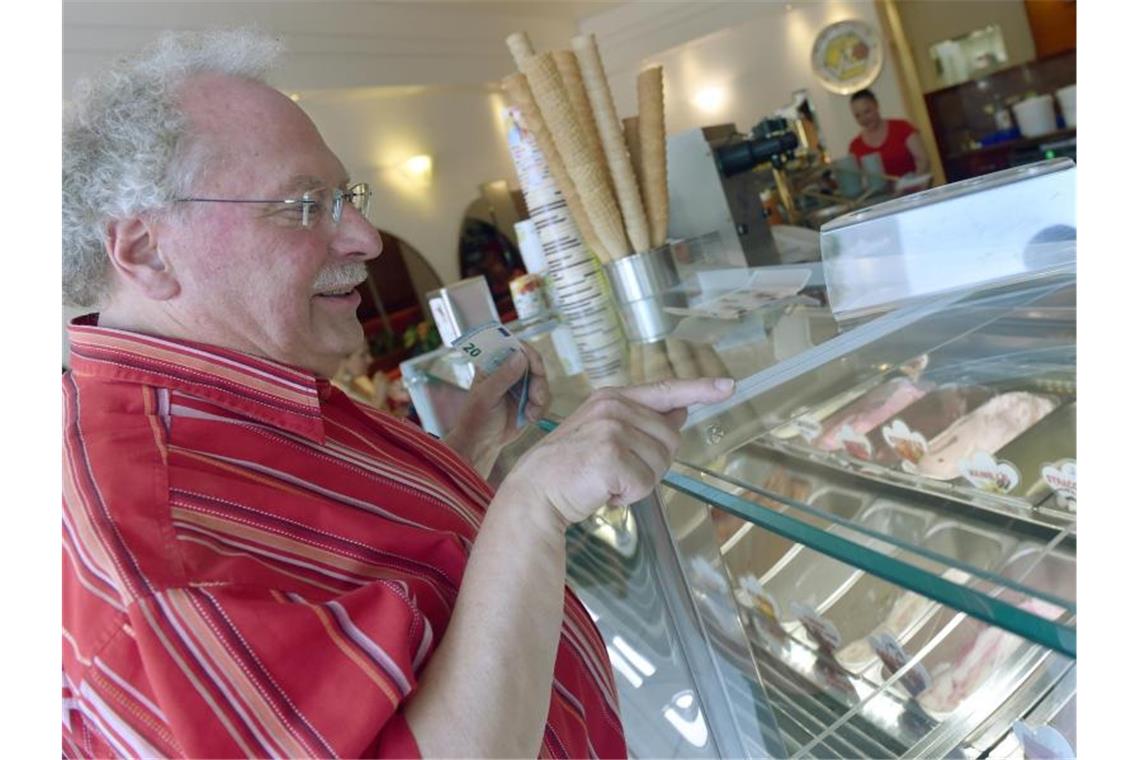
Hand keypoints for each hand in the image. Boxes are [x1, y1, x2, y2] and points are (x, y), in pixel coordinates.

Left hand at [445, 341, 549, 475]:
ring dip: (540, 396)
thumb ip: (503, 376)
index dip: (527, 352)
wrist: (482, 444)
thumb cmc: (476, 418)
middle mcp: (508, 370)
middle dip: (538, 380)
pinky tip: (530, 418)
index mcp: (492, 363)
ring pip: (542, 380)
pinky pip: (544, 396)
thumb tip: (521, 356)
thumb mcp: (486, 397)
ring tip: (530, 412)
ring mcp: (520, 384)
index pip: (513, 345)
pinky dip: (541, 408)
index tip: (535, 366)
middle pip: (533, 362)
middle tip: (536, 397)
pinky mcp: (529, 399)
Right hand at [500, 377, 734, 530]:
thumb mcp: (602, 433)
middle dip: (652, 463)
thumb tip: (679, 412)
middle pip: (671, 438)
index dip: (700, 388)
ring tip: (606, 480)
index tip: (728, 386)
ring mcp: (612, 430)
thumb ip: (638, 421)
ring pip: (661, 463)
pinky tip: (603, 492)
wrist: (534, 493)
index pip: (665, 390)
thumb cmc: (568, 468)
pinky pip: (645, 484)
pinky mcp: (611, 456)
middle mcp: (614, 408)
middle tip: (617, 471)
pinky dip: (628, 497)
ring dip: (639, 482)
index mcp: (613, 398)